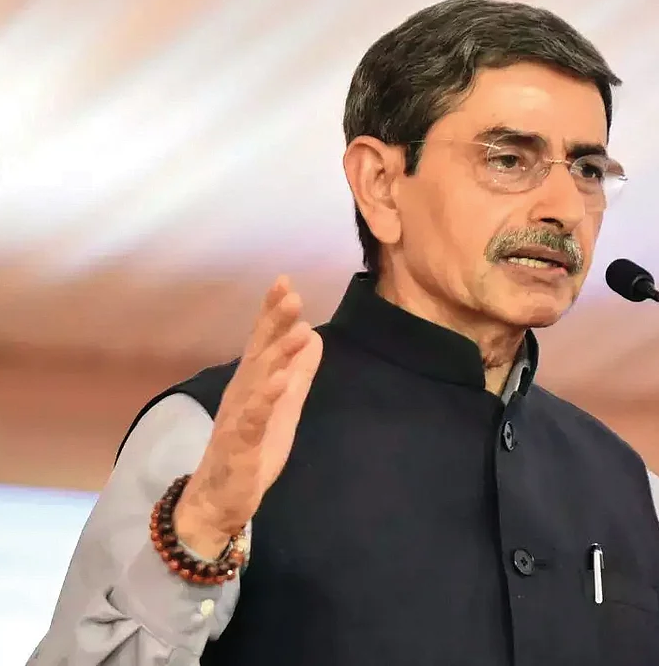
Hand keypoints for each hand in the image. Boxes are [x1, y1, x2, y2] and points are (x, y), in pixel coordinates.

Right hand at [175, 276, 322, 556]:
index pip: (263, 342)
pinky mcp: (241, 445)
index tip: (285, 282)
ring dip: (277, 354)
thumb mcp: (284, 408)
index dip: (273, 314)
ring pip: (258, 381)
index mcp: (252, 384)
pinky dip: (265, 399)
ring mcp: (239, 418)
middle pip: (258, 352)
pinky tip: (278, 382)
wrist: (220, 500)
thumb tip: (314, 337)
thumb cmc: (250, 449)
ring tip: (298, 330)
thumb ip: (298, 373)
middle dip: (273, 322)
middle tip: (290, 293)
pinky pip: (253, 419)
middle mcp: (241, 394)